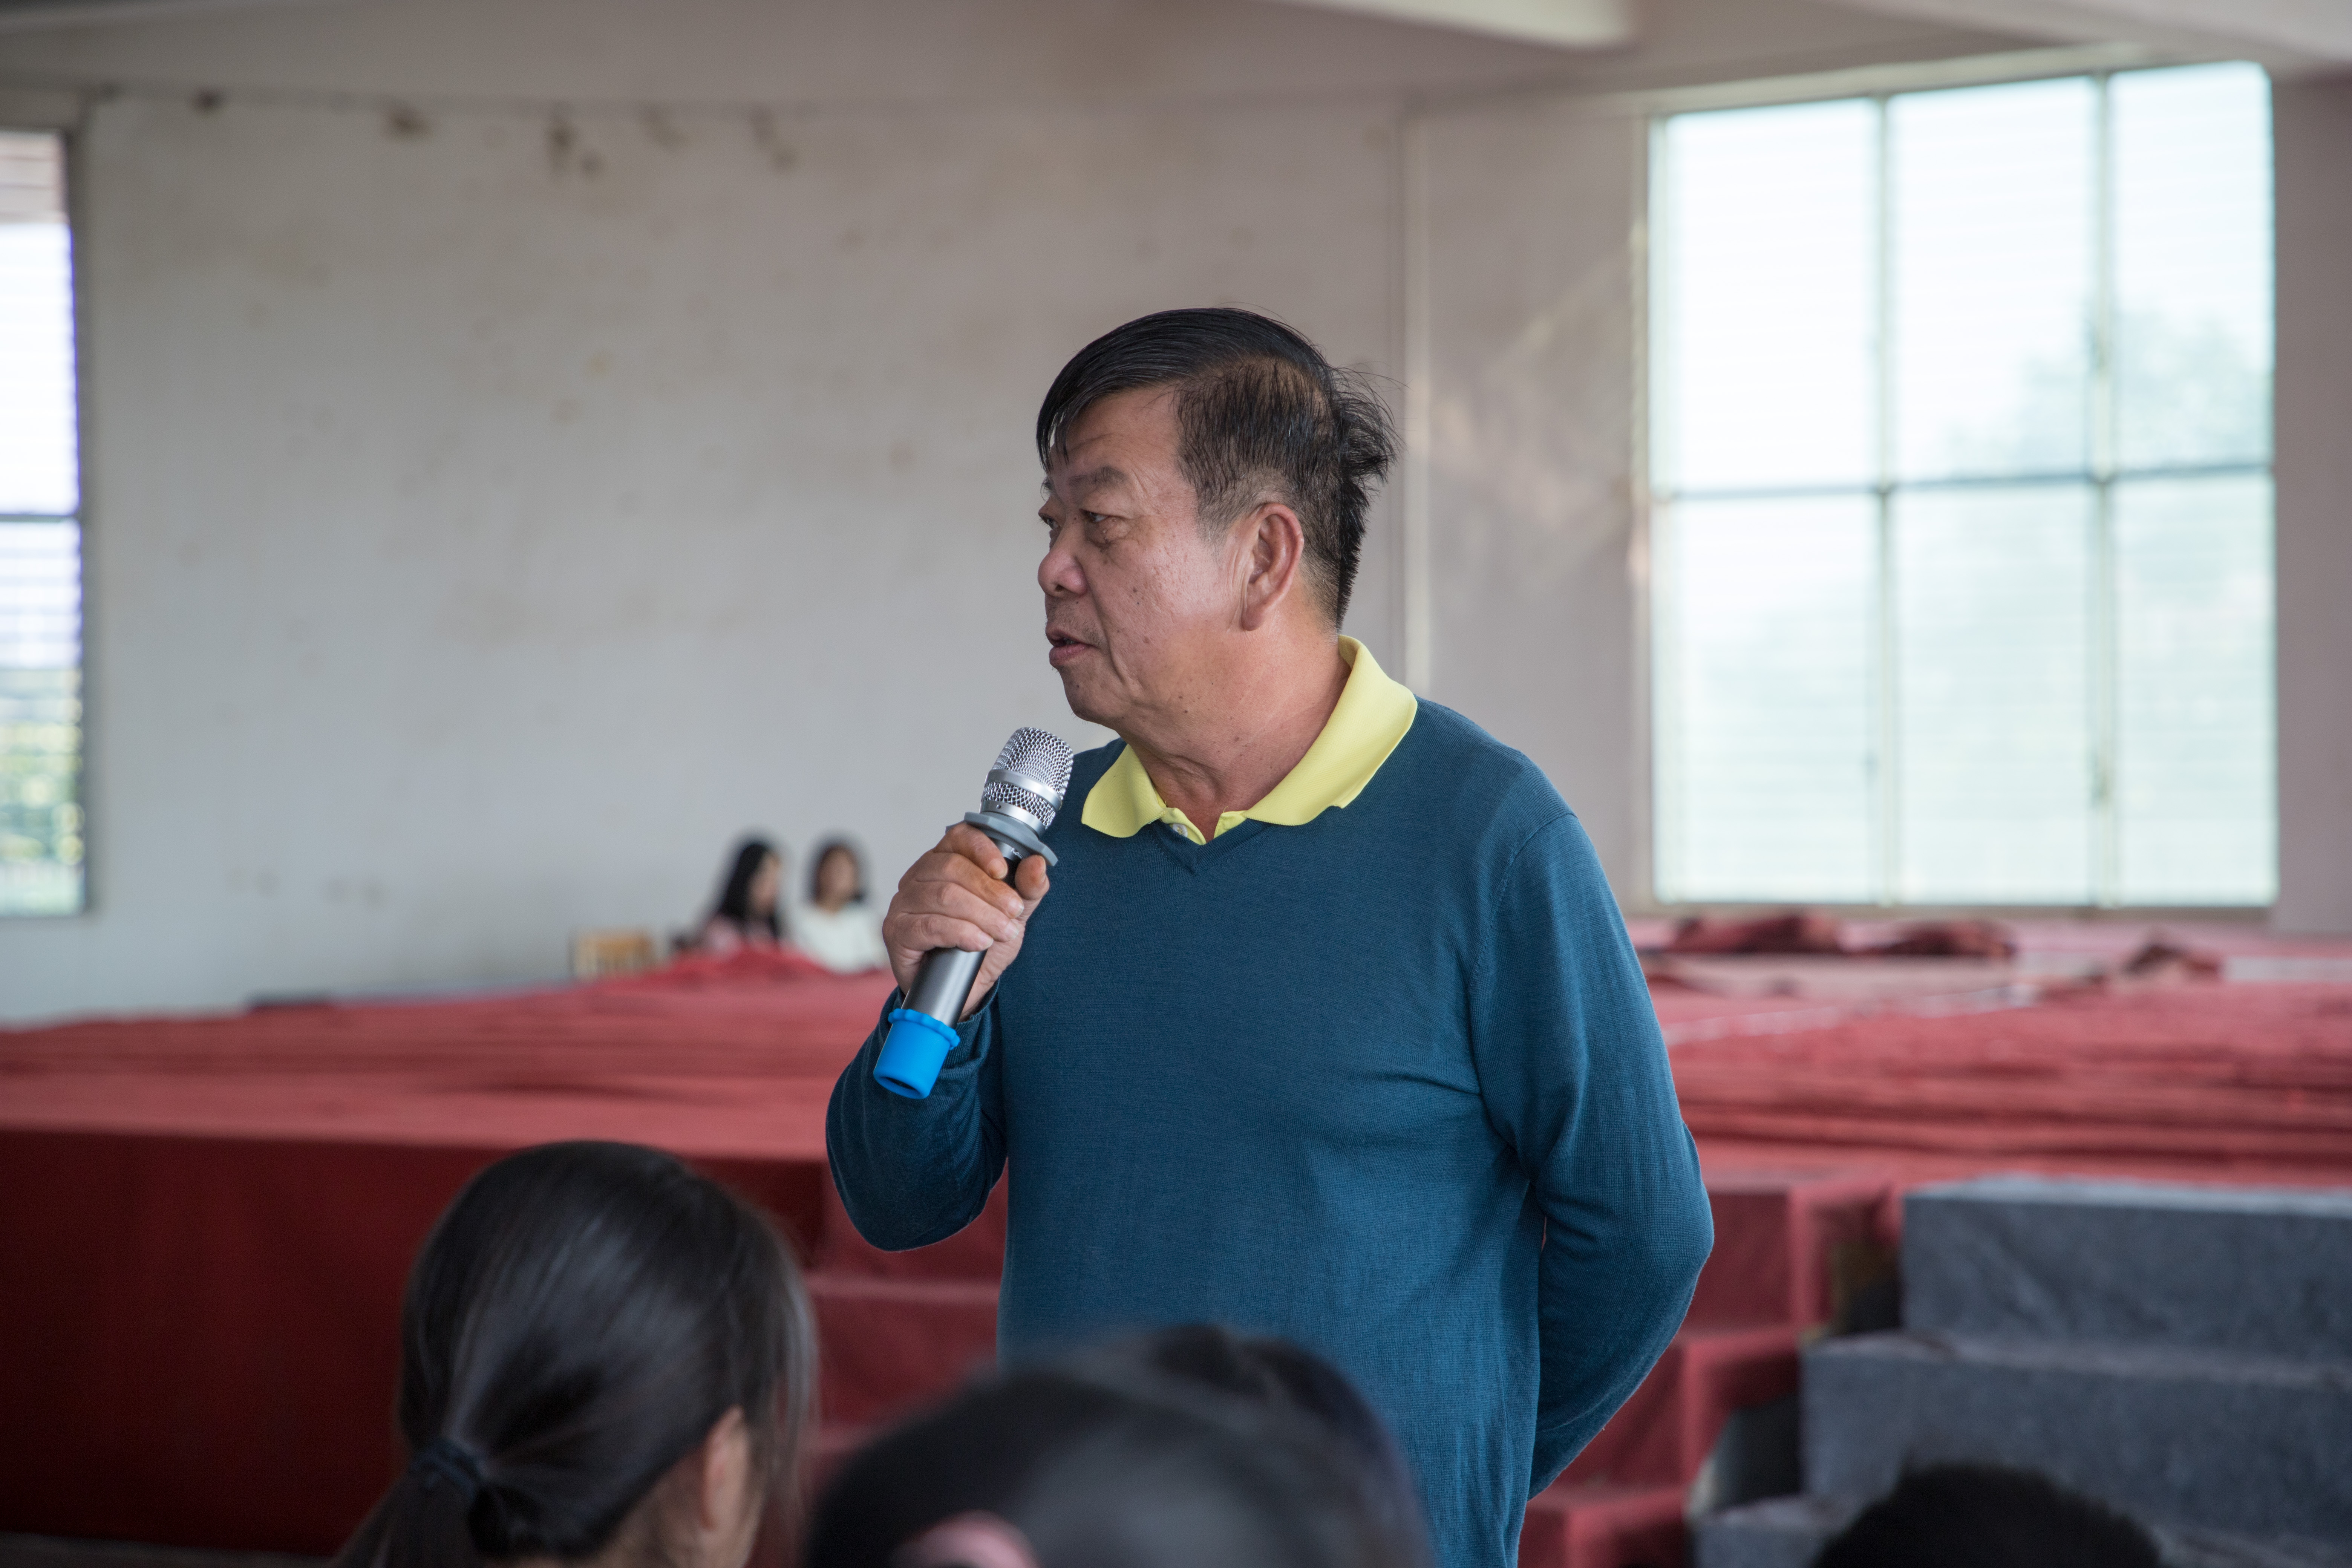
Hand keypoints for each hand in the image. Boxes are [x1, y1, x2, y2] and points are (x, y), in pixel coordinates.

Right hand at [882, 823, 1051, 1016]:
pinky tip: (979, 942)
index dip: (982, 849)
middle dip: (989, 891)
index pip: (958, 837)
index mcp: (945, 861)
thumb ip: (1026, 889)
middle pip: (952, 868)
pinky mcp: (897, 931)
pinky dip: (960, 933)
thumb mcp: (1013, 915)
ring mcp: (904, 903)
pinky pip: (929, 925)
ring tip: (1001, 932)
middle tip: (1012, 912)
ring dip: (980, 915)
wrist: (966, 987)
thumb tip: (1038, 864)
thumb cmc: (982, 945)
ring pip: (943, 896)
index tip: (1003, 871)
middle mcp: (919, 876)